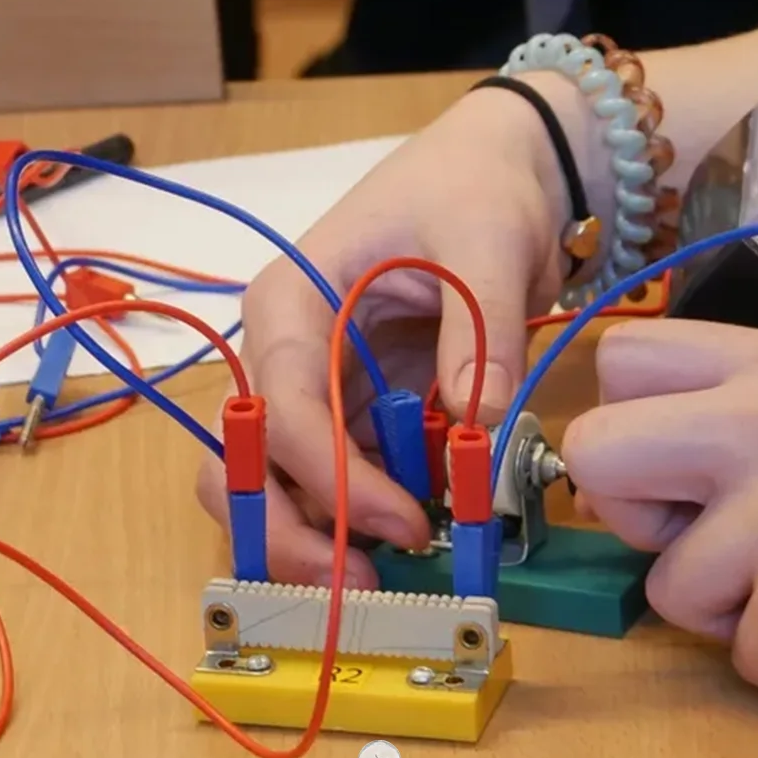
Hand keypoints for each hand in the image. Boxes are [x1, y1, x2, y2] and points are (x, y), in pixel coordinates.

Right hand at [195, 88, 566, 586]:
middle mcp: (291, 358)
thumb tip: (477, 418)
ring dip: (326, 539)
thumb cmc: (476, 189)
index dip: (335, 478)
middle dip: (292, 532)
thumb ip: (481, 331)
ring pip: (289, 489)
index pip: (284, 407)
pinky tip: (422, 538)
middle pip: (253, 465)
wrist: (505, 178)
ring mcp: (326, 395)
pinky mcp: (366, 419)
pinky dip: (374, 519)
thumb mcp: (486, 241)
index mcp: (290, 305)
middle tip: (363, 579)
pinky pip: (350, 485)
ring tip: (392, 571)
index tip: (404, 520)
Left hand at [562, 319, 757, 716]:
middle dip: (638, 517)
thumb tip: (636, 467)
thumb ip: (745, 416)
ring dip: (730, 611)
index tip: (670, 471)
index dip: (629, 425)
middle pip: (598, 454)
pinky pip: (737, 655)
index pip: (622, 356)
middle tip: (715, 541)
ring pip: (665, 585)